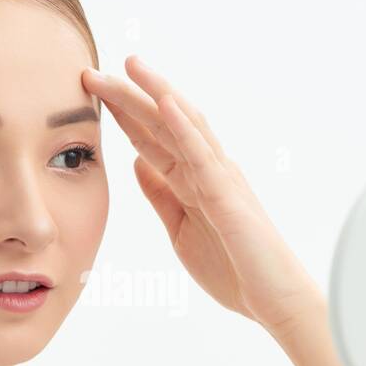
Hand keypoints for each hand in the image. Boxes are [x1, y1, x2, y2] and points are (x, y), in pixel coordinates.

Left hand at [82, 56, 321, 335]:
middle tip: (93, 71)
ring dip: (156, 93)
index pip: (151, 138)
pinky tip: (165, 102)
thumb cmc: (233, 268)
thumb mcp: (179, 229)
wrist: (272, 299)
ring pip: (183, 125)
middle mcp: (207, 169)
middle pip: (162, 123)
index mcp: (192, 180)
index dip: (122, 114)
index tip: (92, 92)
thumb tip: (137, 163)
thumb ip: (161, 195)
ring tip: (130, 66)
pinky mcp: (227, 194)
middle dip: (128, 96)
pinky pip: (201, 154)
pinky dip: (183, 126)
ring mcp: (219, 177)